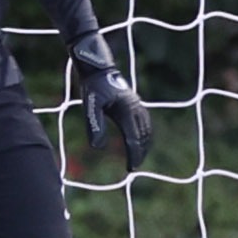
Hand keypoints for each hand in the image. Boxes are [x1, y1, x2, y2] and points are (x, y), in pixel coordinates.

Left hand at [70, 32, 152, 170]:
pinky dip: (144, 135)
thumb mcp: (90, 106)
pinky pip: (145, 123)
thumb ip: (95, 126)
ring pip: (147, 130)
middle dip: (140, 153)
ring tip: (137, 158)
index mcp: (127, 110)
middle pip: (144, 137)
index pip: (133, 139)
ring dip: (144, 145)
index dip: (133, 156)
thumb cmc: (93, 87)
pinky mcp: (136, 103)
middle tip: (133, 167)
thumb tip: (97, 147)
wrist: (99, 68)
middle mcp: (136, 108)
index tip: (130, 169)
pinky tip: (139, 141)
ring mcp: (138, 105)